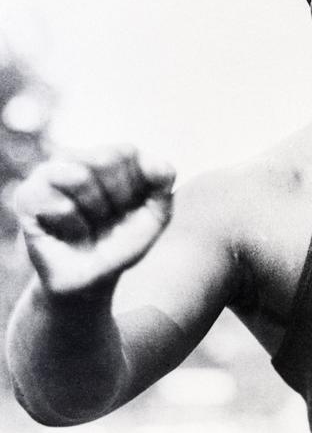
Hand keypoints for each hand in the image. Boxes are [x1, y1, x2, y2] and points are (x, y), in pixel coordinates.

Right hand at [14, 145, 175, 294]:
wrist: (90, 281)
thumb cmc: (121, 243)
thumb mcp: (155, 217)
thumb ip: (163, 186)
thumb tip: (156, 162)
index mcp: (108, 158)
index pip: (127, 151)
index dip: (136, 184)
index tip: (132, 207)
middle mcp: (77, 158)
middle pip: (105, 157)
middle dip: (117, 197)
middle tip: (109, 218)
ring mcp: (49, 174)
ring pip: (79, 176)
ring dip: (95, 210)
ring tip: (90, 224)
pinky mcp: (27, 196)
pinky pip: (60, 205)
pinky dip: (74, 226)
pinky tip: (70, 233)